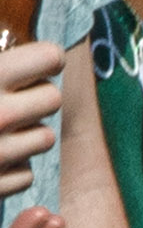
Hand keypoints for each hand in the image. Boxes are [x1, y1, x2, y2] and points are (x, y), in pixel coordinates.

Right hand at [0, 41, 63, 199]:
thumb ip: (3, 65)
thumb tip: (45, 53)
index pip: (51, 56)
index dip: (44, 60)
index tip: (36, 66)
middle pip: (53, 99)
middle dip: (35, 100)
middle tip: (11, 101)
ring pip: (45, 139)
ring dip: (26, 136)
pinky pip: (27, 174)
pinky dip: (12, 168)